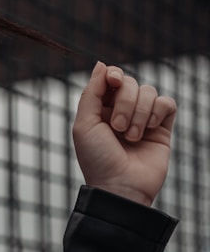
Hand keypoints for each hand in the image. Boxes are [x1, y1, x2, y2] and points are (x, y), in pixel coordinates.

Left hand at [71, 61, 175, 205]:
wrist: (120, 187)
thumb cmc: (98, 160)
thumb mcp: (84, 125)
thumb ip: (91, 93)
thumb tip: (102, 64)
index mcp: (100, 110)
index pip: (111, 79)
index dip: (113, 75)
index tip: (113, 81)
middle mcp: (122, 112)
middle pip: (131, 83)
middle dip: (125, 102)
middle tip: (117, 128)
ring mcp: (143, 119)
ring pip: (149, 92)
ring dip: (140, 112)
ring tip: (131, 137)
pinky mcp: (162, 127)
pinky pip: (167, 103)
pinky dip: (158, 112)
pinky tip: (150, 129)